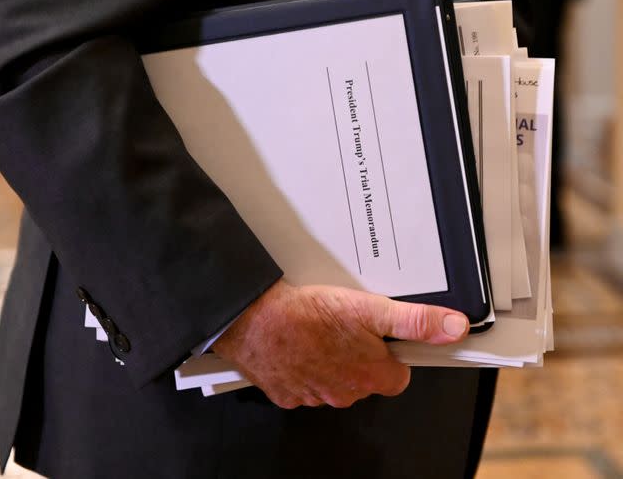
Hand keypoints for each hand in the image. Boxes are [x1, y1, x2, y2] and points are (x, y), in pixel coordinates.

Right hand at [212, 280, 468, 408]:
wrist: (252, 319)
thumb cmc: (305, 314)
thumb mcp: (369, 309)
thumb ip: (414, 321)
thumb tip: (453, 327)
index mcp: (370, 375)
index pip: (398, 376)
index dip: (391, 354)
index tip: (381, 337)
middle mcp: (345, 392)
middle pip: (365, 379)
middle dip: (358, 355)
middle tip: (343, 326)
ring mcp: (314, 396)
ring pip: (333, 381)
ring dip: (330, 360)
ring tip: (317, 331)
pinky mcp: (287, 394)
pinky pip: (303, 384)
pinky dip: (302, 367)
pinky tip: (297, 344)